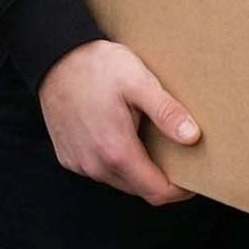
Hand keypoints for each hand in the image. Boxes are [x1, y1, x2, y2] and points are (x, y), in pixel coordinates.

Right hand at [37, 40, 200, 205]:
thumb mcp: (139, 82)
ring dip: (138, 169)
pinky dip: (116, 161)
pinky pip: (99, 170)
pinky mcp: (68, 156)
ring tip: (151, 141)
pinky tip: (123, 136)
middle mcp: (95, 165)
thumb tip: (192, 137)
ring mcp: (79, 163)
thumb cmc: (97, 67)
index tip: (193, 178)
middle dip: (161, 178)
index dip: (179, 190)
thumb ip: (166, 112)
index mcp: (116, 151)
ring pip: (119, 180)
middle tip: (177, 154)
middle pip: (139, 188)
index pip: (155, 191)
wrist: (55, 57)